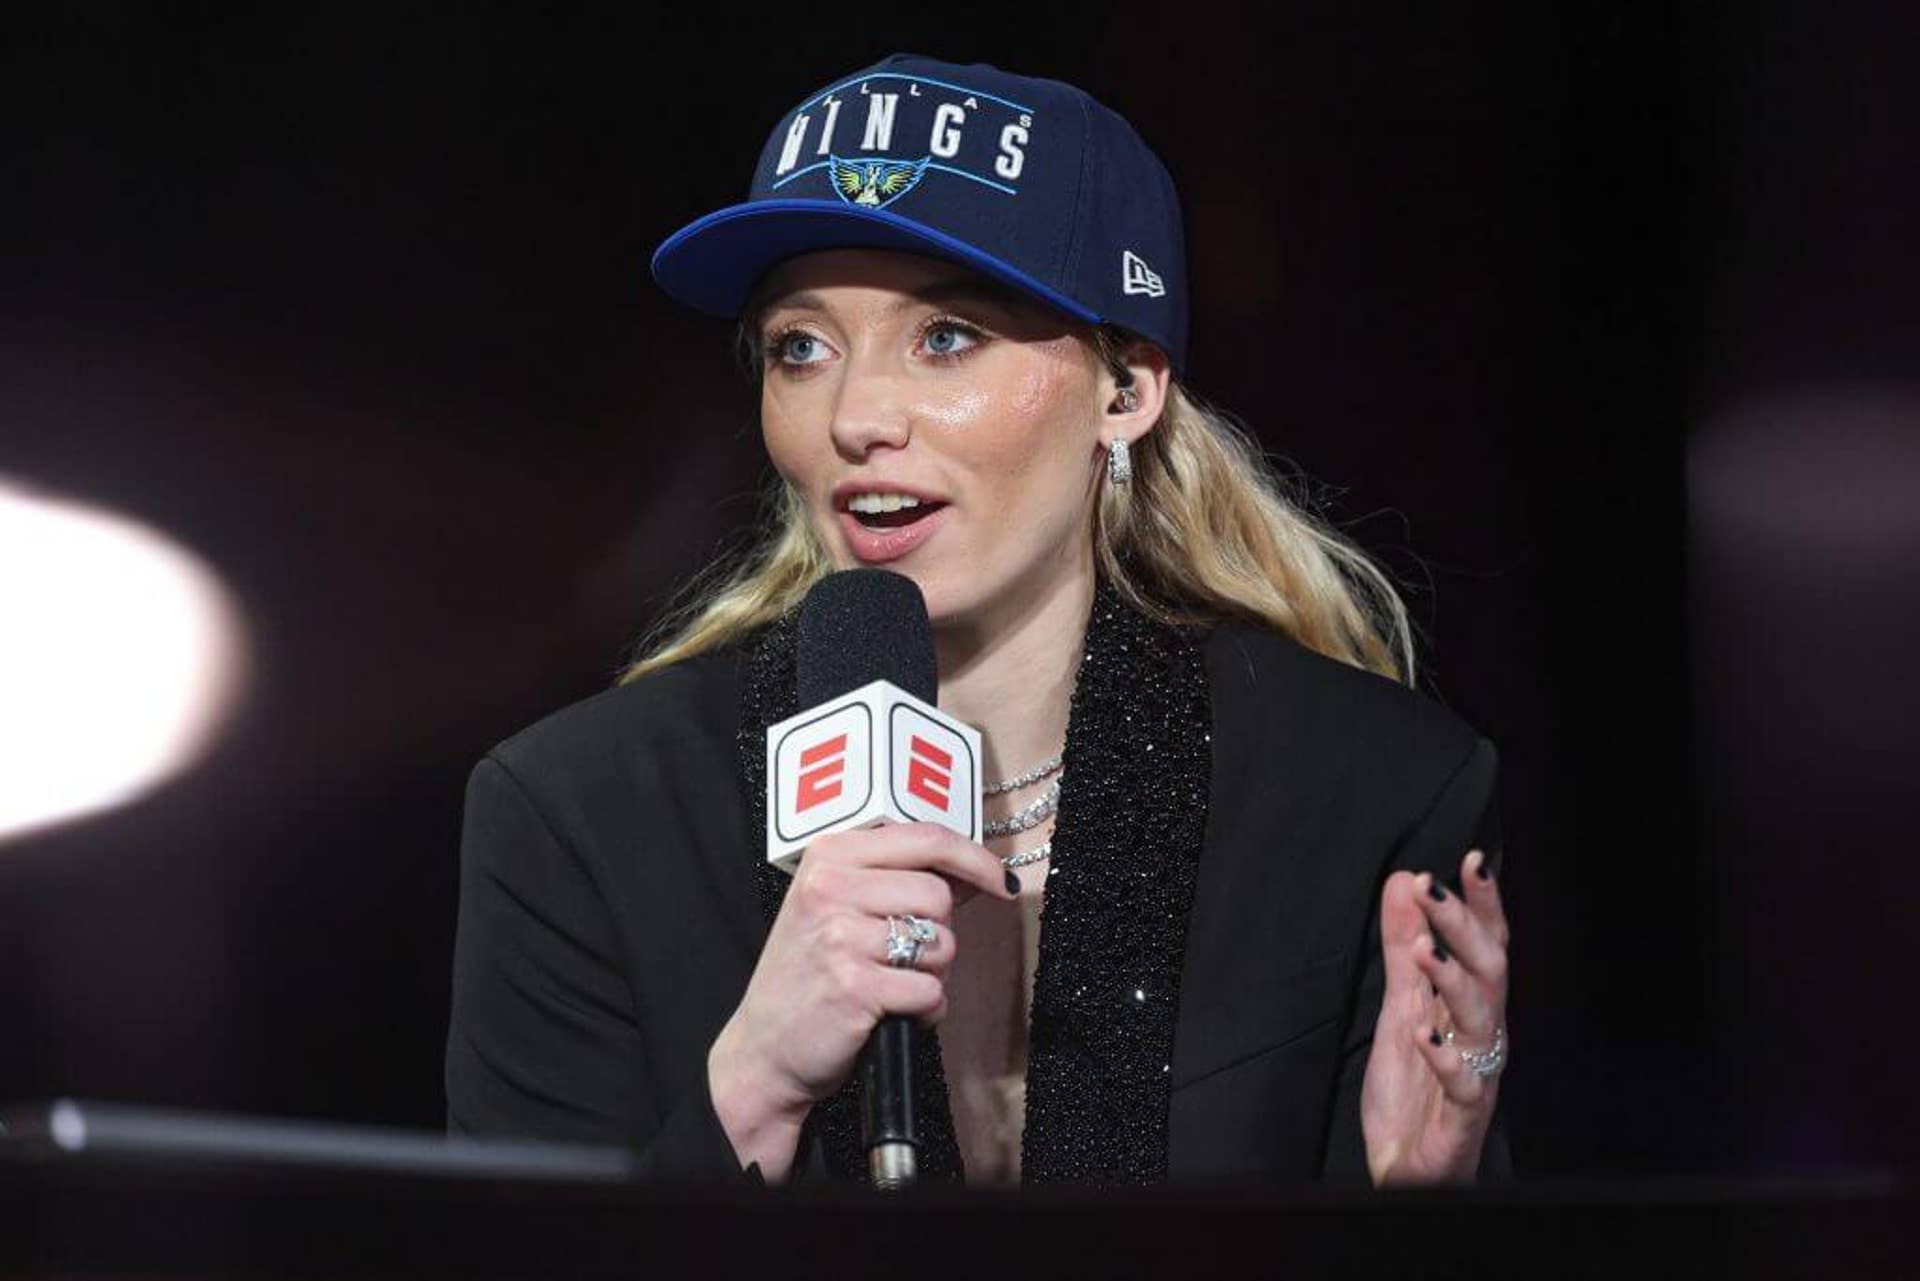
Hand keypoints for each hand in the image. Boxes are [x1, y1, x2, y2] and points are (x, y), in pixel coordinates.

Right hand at [707, 820, 1016, 1178]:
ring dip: (933, 974)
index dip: (975, 859)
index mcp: (830, 856)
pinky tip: (894, 1014)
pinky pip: (930, 992)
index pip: (926, 838)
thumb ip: (895, 879)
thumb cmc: (809, 975)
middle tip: (904, 959)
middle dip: (938, 933)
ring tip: (893, 985)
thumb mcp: (835, 906)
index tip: (1001, 880)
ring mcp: (840, 937)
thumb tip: (973, 871)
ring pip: (941, 944)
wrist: (764, 1049)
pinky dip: (925, 1011)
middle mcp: (830, 888)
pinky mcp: (854, 987)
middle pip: (939, 896)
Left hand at [1361, 848, 1509, 1185]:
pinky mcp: (1461, 1117)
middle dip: (1463, 925)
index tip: (1470, 860)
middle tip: (1433, 887)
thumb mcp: (1400, 1008)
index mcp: (1472, 1009)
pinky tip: (1423, 1032)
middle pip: (1489, 970)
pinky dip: (1443, 1055)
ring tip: (1426, 949)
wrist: (1406, 1168)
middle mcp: (1483, 1037)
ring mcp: (1476, 1076)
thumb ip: (1403, 950)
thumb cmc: (1414, 1091)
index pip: (1486, 946)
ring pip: (1483, 1020)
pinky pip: (1462, 1085)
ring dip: (1454, 980)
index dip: (1483, 904)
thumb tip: (1403, 881)